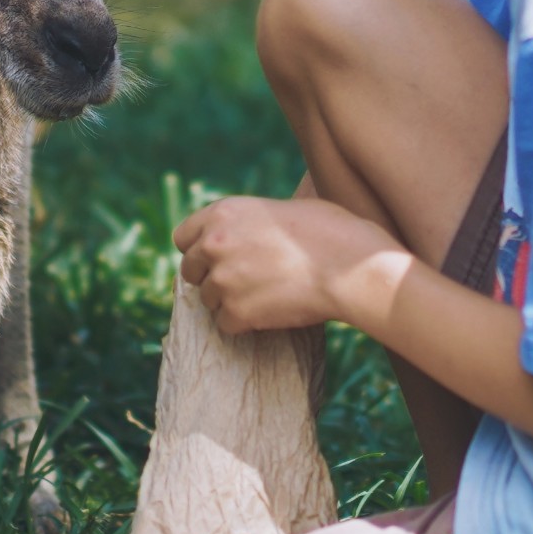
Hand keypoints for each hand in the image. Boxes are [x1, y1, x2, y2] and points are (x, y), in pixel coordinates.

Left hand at [173, 197, 400, 333]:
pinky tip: (270, 311)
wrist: (349, 266)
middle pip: (190, 271)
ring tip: (266, 295)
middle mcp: (214, 244)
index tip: (217, 259)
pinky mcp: (236, 312)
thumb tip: (242, 234)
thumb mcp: (281, 209)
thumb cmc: (329, 231)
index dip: (200, 250)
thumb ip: (249, 222)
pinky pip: (226, 324)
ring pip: (209, 300)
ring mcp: (222, 280)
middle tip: (243, 281)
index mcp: (222, 212)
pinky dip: (244, 323)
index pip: (183, 238)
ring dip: (230, 301)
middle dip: (211, 277)